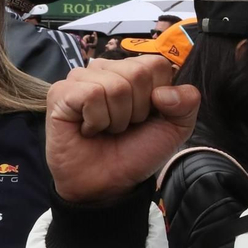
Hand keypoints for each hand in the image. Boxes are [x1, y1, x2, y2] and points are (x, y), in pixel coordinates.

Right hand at [46, 56, 199, 203]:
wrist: (108, 183)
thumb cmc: (136, 151)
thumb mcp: (175, 128)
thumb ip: (187, 103)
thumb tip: (164, 92)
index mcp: (134, 71)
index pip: (157, 64)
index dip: (158, 98)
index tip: (146, 117)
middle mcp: (107, 68)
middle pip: (138, 73)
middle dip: (138, 110)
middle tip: (123, 126)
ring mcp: (81, 78)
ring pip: (116, 85)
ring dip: (117, 118)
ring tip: (106, 128)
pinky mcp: (61, 92)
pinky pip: (92, 95)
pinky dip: (97, 120)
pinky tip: (89, 129)